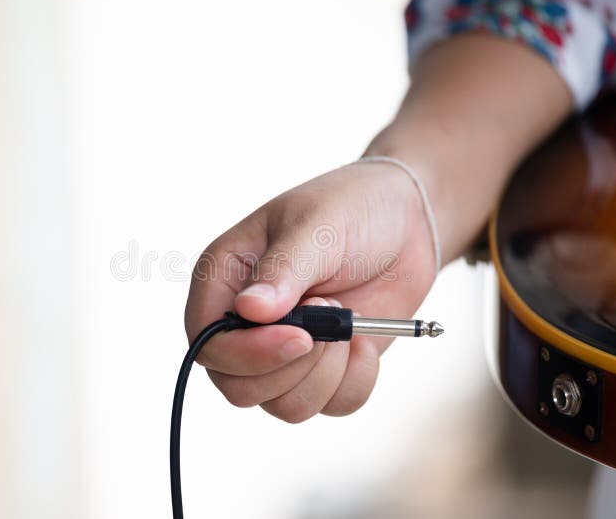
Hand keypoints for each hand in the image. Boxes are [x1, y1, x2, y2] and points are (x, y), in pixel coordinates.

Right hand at [184, 161, 436, 422]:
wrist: (406, 222)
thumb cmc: (351, 209)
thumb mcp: (316, 228)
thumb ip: (282, 270)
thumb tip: (249, 311)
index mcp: (224, 280)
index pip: (208, 342)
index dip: (246, 354)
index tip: (300, 337)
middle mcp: (246, 323)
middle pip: (238, 387)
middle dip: (292, 366)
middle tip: (331, 311)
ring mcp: (283, 350)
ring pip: (284, 406)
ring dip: (326, 374)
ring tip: (349, 324)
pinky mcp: (322, 369)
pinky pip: (329, 407)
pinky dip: (355, 382)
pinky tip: (364, 343)